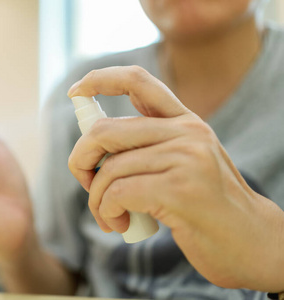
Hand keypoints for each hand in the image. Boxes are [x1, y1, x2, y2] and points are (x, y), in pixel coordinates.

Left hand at [67, 66, 283, 291]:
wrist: (252, 242)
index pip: (137, 81)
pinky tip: (119, 225)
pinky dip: (107, 211)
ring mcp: (186, 158)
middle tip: (86, 183)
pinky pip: (118, 192)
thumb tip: (92, 146)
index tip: (75, 91)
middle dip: (81, 160)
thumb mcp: (180, 166)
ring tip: (109, 217)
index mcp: (184, 122)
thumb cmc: (204, 208)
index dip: (100, 79)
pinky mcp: (181, 189)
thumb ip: (146, 149)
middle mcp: (187, 132)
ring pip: (109, 169)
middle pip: (105, 132)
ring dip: (96, 200)